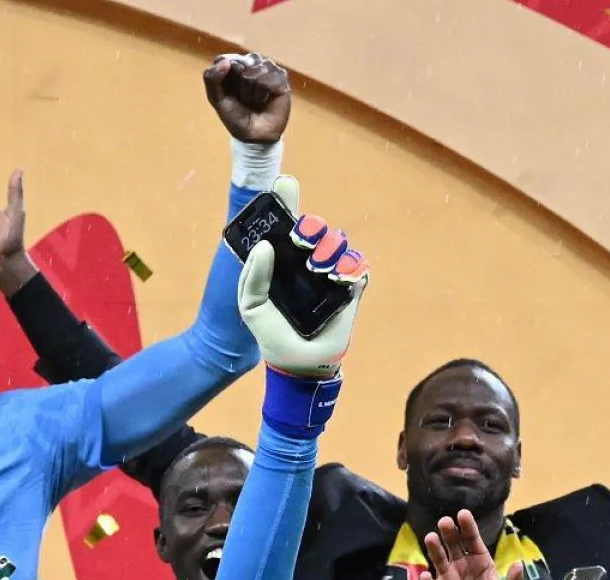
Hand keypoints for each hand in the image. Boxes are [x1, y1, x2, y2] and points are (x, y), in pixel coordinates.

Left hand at [203, 53, 292, 144]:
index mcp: (234, 65)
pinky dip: (263, 94)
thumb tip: (225, 62)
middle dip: (239, 87)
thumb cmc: (235, 116)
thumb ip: (211, 78)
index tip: (228, 93)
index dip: (224, 78)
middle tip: (244, 99)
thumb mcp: (216, 99)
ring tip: (255, 100)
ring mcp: (267, 68)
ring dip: (251, 92)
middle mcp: (251, 63)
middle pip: (240, 64)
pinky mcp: (281, 76)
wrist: (254, 135)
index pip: (224, 60)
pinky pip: (268, 79)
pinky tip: (266, 100)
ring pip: (255, 70)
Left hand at [238, 178, 364, 378]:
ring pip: (338, 242)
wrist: (299, 364)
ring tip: (319, 269)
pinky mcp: (351, 288)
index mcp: (283, 261)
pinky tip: (339, 278)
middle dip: (311, 228)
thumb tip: (265, 245)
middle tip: (303, 240)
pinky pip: (357, 264)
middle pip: (316, 228)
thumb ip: (252, 276)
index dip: (288, 202)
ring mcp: (330, 274)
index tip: (286, 186)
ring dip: (329, 249)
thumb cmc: (272, 335)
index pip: (288, 225)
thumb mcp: (251, 306)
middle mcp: (307, 263)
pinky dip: (350, 266)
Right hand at [418, 511, 521, 579]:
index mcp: (480, 564)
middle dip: (449, 532)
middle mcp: (462, 567)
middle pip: (453, 545)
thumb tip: (519, 563)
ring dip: (434, 548)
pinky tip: (425, 576)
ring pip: (438, 559)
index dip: (468, 527)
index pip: (473, 541)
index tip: (462, 514)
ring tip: (430, 538)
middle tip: (445, 522)